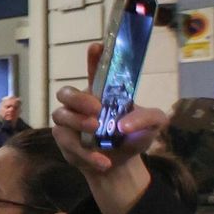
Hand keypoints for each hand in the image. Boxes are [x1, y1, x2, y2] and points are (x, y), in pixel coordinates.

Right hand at [51, 42, 164, 213]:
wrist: (120, 166)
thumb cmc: (134, 137)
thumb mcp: (153, 125)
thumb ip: (147, 118)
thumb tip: (124, 125)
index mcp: (103, 92)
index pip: (95, 70)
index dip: (94, 58)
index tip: (97, 47)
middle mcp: (82, 103)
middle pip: (66, 92)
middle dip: (78, 99)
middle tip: (96, 110)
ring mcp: (70, 121)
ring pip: (60, 115)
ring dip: (79, 124)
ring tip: (97, 134)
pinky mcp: (64, 140)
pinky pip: (66, 142)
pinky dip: (85, 153)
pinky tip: (103, 161)